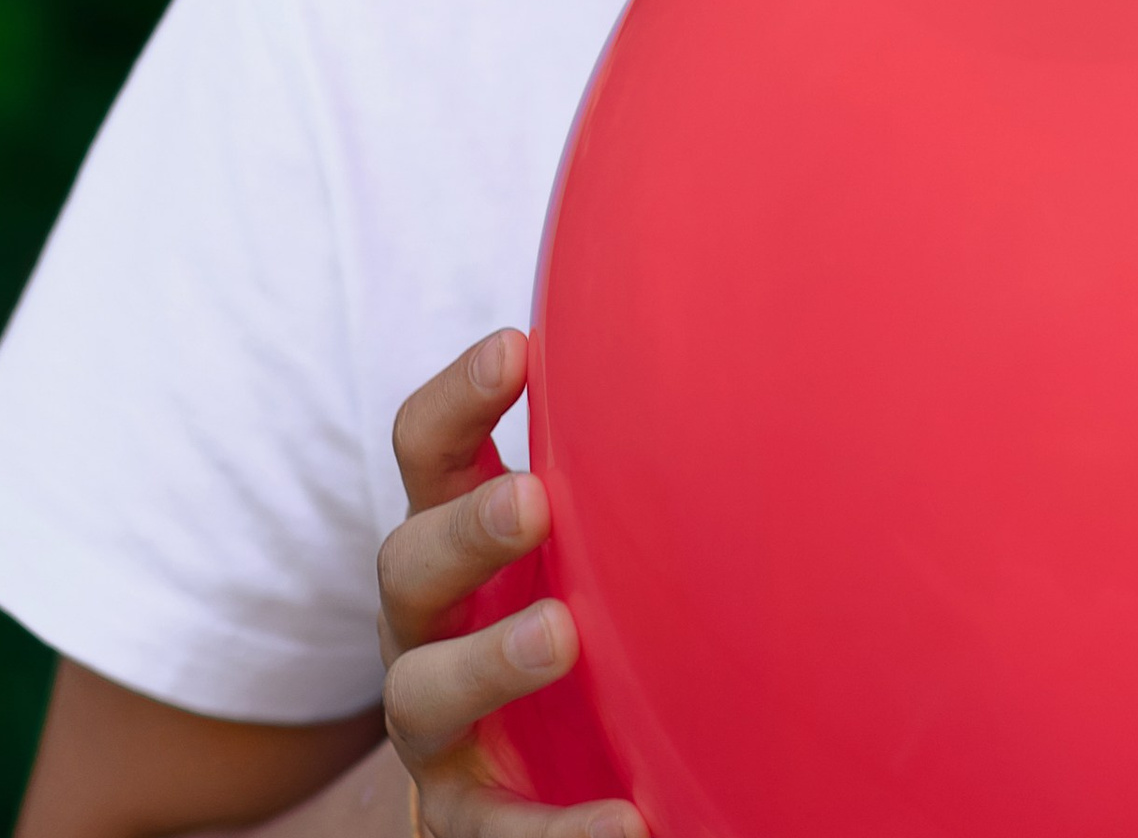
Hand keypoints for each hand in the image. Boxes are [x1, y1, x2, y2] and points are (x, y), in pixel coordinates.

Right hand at [377, 330, 643, 837]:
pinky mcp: (467, 808)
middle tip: (532, 502)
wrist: (543, 754)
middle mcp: (425, 619)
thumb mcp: (583, 522)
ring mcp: (435, 717)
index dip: (457, 398)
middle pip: (407, 563)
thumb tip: (730, 348)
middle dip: (465, 530)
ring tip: (561, 636)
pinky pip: (495, 829)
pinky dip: (556, 830)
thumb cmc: (578, 590)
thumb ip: (615, 456)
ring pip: (422, 691)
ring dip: (489, 663)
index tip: (515, 349)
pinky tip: (627, 821)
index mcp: (450, 529)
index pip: (427, 449)